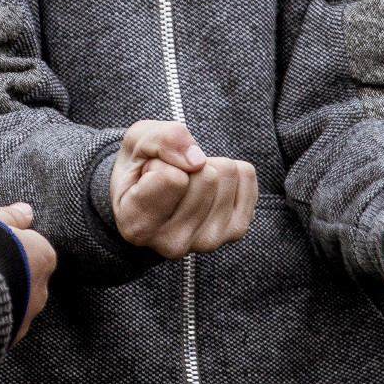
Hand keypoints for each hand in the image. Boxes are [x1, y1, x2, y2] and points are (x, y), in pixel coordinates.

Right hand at [0, 202, 57, 340]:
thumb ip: (11, 216)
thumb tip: (27, 210)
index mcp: (42, 257)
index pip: (32, 250)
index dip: (8, 248)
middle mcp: (40, 290)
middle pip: (26, 280)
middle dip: (7, 277)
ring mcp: (25, 318)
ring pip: (14, 307)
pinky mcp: (7, 339)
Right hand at [109, 120, 257, 258]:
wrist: (152, 195)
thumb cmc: (139, 168)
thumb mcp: (136, 141)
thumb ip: (160, 139)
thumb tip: (198, 159)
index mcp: (137, 226)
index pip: (172, 179)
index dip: (161, 161)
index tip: (149, 174)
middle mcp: (172, 243)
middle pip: (206, 176)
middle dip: (189, 164)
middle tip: (171, 177)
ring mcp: (207, 242)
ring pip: (227, 174)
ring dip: (208, 165)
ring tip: (188, 183)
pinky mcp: (235, 231)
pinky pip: (247, 175)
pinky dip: (230, 170)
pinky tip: (209, 187)